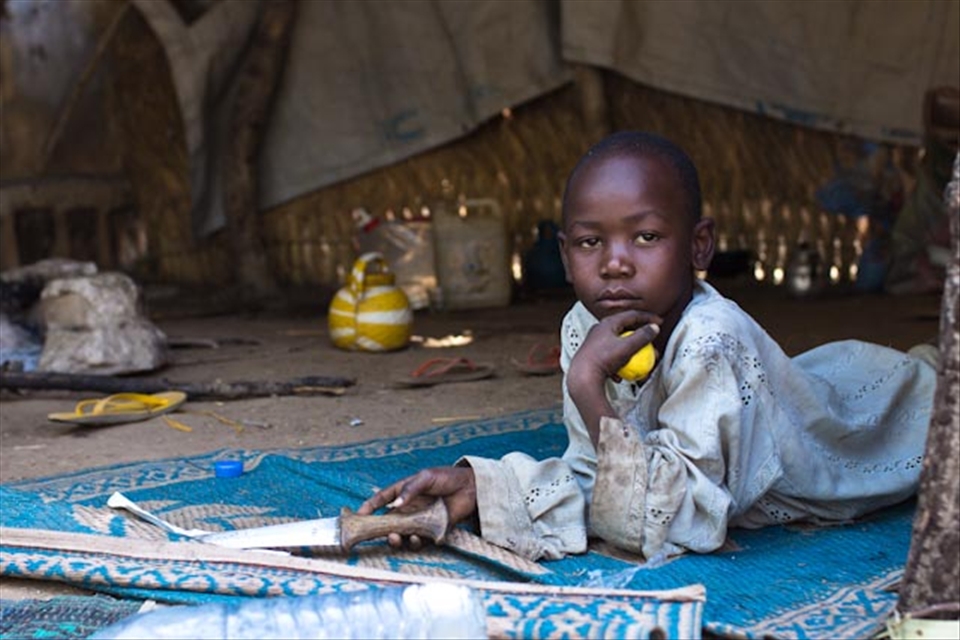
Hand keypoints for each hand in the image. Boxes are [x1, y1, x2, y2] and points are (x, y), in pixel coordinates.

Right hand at [357, 466, 476, 548]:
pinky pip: (420, 540)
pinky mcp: (432, 530)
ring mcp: (419, 520)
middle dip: (381, 530)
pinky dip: (416, 541)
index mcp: (404, 492)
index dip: (369, 507)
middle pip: (389, 522)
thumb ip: (410, 490)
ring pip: (402, 534)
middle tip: (381, 533)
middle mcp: (409, 508)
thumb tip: (395, 505)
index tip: (358, 515)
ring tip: (397, 537)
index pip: (382, 499)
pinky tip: (416, 538)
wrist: (471, 488)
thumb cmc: (446, 478)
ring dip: (397, 538)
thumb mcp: (425, 478)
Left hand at [567, 309, 659, 448]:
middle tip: (651, 343)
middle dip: (640, 338)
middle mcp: (599, 330)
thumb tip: (654, 328)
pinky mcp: (593, 357)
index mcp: (607, 323)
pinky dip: (619, 363)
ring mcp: (595, 343)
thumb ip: (642, 336)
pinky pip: (610, 357)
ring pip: (618, 345)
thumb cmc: (603, 360)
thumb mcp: (627, 347)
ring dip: (631, 353)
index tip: (659, 322)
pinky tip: (620, 375)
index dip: (647, 317)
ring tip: (639, 364)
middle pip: (625, 329)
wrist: (582, 377)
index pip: (631, 315)